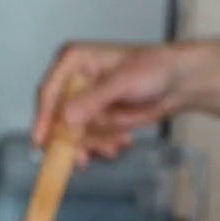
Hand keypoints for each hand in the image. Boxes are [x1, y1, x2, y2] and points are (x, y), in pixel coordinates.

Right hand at [34, 43, 181, 162]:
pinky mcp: (94, 119)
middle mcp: (72, 82)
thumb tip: (66, 118)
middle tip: (83, 159)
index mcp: (72, 61)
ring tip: (115, 147)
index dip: (43, 118)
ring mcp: (83, 103)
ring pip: (72, 135)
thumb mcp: (121, 82)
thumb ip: (93, 100)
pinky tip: (122, 141)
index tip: (41, 142)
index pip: (49, 92)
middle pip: (56, 119)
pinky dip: (102, 146)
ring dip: (93, 145)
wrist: (178, 83)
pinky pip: (88, 141)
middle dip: (72, 140)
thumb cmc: (153, 69)